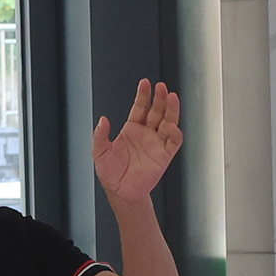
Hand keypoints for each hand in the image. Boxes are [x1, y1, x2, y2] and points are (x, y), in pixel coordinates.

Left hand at [92, 76, 183, 213]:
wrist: (120, 192)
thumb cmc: (111, 173)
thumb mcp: (100, 152)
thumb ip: (100, 136)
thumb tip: (102, 120)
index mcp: (132, 129)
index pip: (140, 107)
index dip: (143, 95)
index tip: (145, 83)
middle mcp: (146, 134)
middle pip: (157, 111)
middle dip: (160, 98)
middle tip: (162, 87)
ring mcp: (156, 143)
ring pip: (168, 122)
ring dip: (171, 110)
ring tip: (172, 98)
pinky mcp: (164, 156)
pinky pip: (173, 142)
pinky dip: (175, 134)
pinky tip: (172, 126)